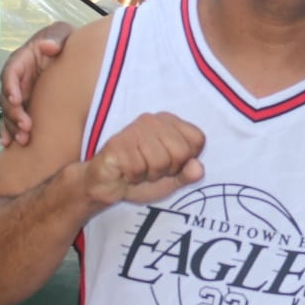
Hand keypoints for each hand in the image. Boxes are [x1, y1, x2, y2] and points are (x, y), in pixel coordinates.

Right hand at [0, 21, 75, 145]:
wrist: (71, 53)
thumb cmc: (63, 41)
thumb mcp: (60, 33)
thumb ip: (55, 38)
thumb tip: (48, 46)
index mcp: (21, 61)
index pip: (10, 74)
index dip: (11, 87)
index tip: (16, 99)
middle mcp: (17, 80)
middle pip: (8, 98)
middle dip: (14, 113)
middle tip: (26, 127)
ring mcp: (20, 94)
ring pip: (9, 113)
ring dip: (13, 127)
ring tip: (22, 140)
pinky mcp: (27, 106)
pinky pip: (14, 121)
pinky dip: (10, 132)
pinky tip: (10, 145)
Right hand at [84, 112, 204, 206]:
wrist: (106, 185)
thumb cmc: (141, 176)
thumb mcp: (172, 179)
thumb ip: (188, 174)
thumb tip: (199, 168)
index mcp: (169, 121)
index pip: (198, 140)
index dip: (187, 160)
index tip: (171, 164)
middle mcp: (152, 119)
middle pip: (181, 152)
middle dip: (168, 170)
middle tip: (151, 170)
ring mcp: (133, 129)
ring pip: (160, 162)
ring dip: (149, 175)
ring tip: (138, 170)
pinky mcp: (117, 144)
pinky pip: (138, 168)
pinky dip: (133, 177)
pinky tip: (126, 172)